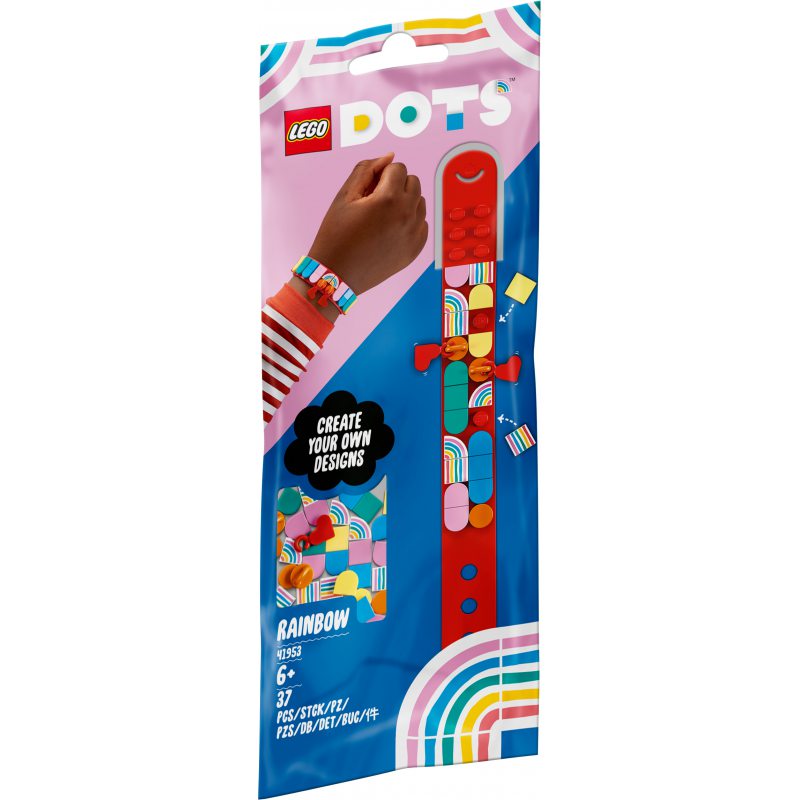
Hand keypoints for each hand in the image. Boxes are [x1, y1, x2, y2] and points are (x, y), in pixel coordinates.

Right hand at [307, 153, 427, 295]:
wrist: (336, 275)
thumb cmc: (336, 235)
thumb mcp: (345, 196)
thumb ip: (366, 170)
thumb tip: (389, 157)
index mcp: (390, 199)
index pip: (398, 167)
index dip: (380, 175)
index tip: (367, 191)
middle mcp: (408, 215)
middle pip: (413, 182)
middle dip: (396, 185)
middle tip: (374, 203)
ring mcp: (414, 234)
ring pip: (420, 202)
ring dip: (405, 202)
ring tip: (382, 217)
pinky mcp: (416, 249)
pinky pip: (422, 223)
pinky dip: (410, 222)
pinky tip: (390, 230)